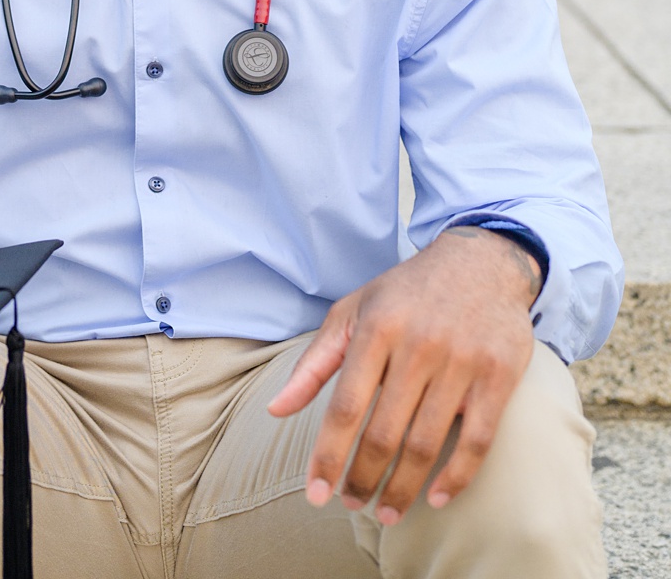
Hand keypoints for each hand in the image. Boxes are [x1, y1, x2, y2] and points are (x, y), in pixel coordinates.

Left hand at [267, 226, 540, 523]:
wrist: (480, 263)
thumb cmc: (404, 294)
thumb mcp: (350, 313)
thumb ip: (313, 363)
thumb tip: (275, 410)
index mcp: (374, 331)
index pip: (345, 407)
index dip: (328, 454)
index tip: (315, 492)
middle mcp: (417, 347)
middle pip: (384, 432)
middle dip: (363, 478)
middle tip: (351, 505)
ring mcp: (461, 363)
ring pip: (428, 443)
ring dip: (404, 487)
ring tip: (385, 511)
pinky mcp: (499, 376)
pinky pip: (478, 440)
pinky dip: (457, 476)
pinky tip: (437, 498)